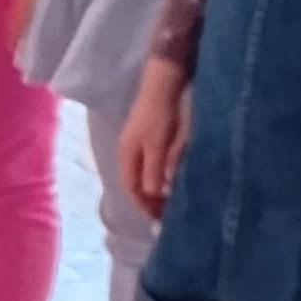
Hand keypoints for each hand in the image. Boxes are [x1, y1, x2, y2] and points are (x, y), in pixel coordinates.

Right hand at [120, 60, 188, 217]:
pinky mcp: (153, 133)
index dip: (145, 205)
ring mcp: (140, 141)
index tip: (160, 219)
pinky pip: (154, 161)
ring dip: (156, 187)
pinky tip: (173, 175)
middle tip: (167, 212)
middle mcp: (130, 150)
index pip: (132, 188)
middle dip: (150, 199)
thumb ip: (153, 172)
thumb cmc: (160, 115)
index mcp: (127, 155)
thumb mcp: (157, 147)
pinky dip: (162, 173)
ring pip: (146, 172)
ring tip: (171, 198)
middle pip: (137, 182)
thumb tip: (151, 195)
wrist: (165, 81)